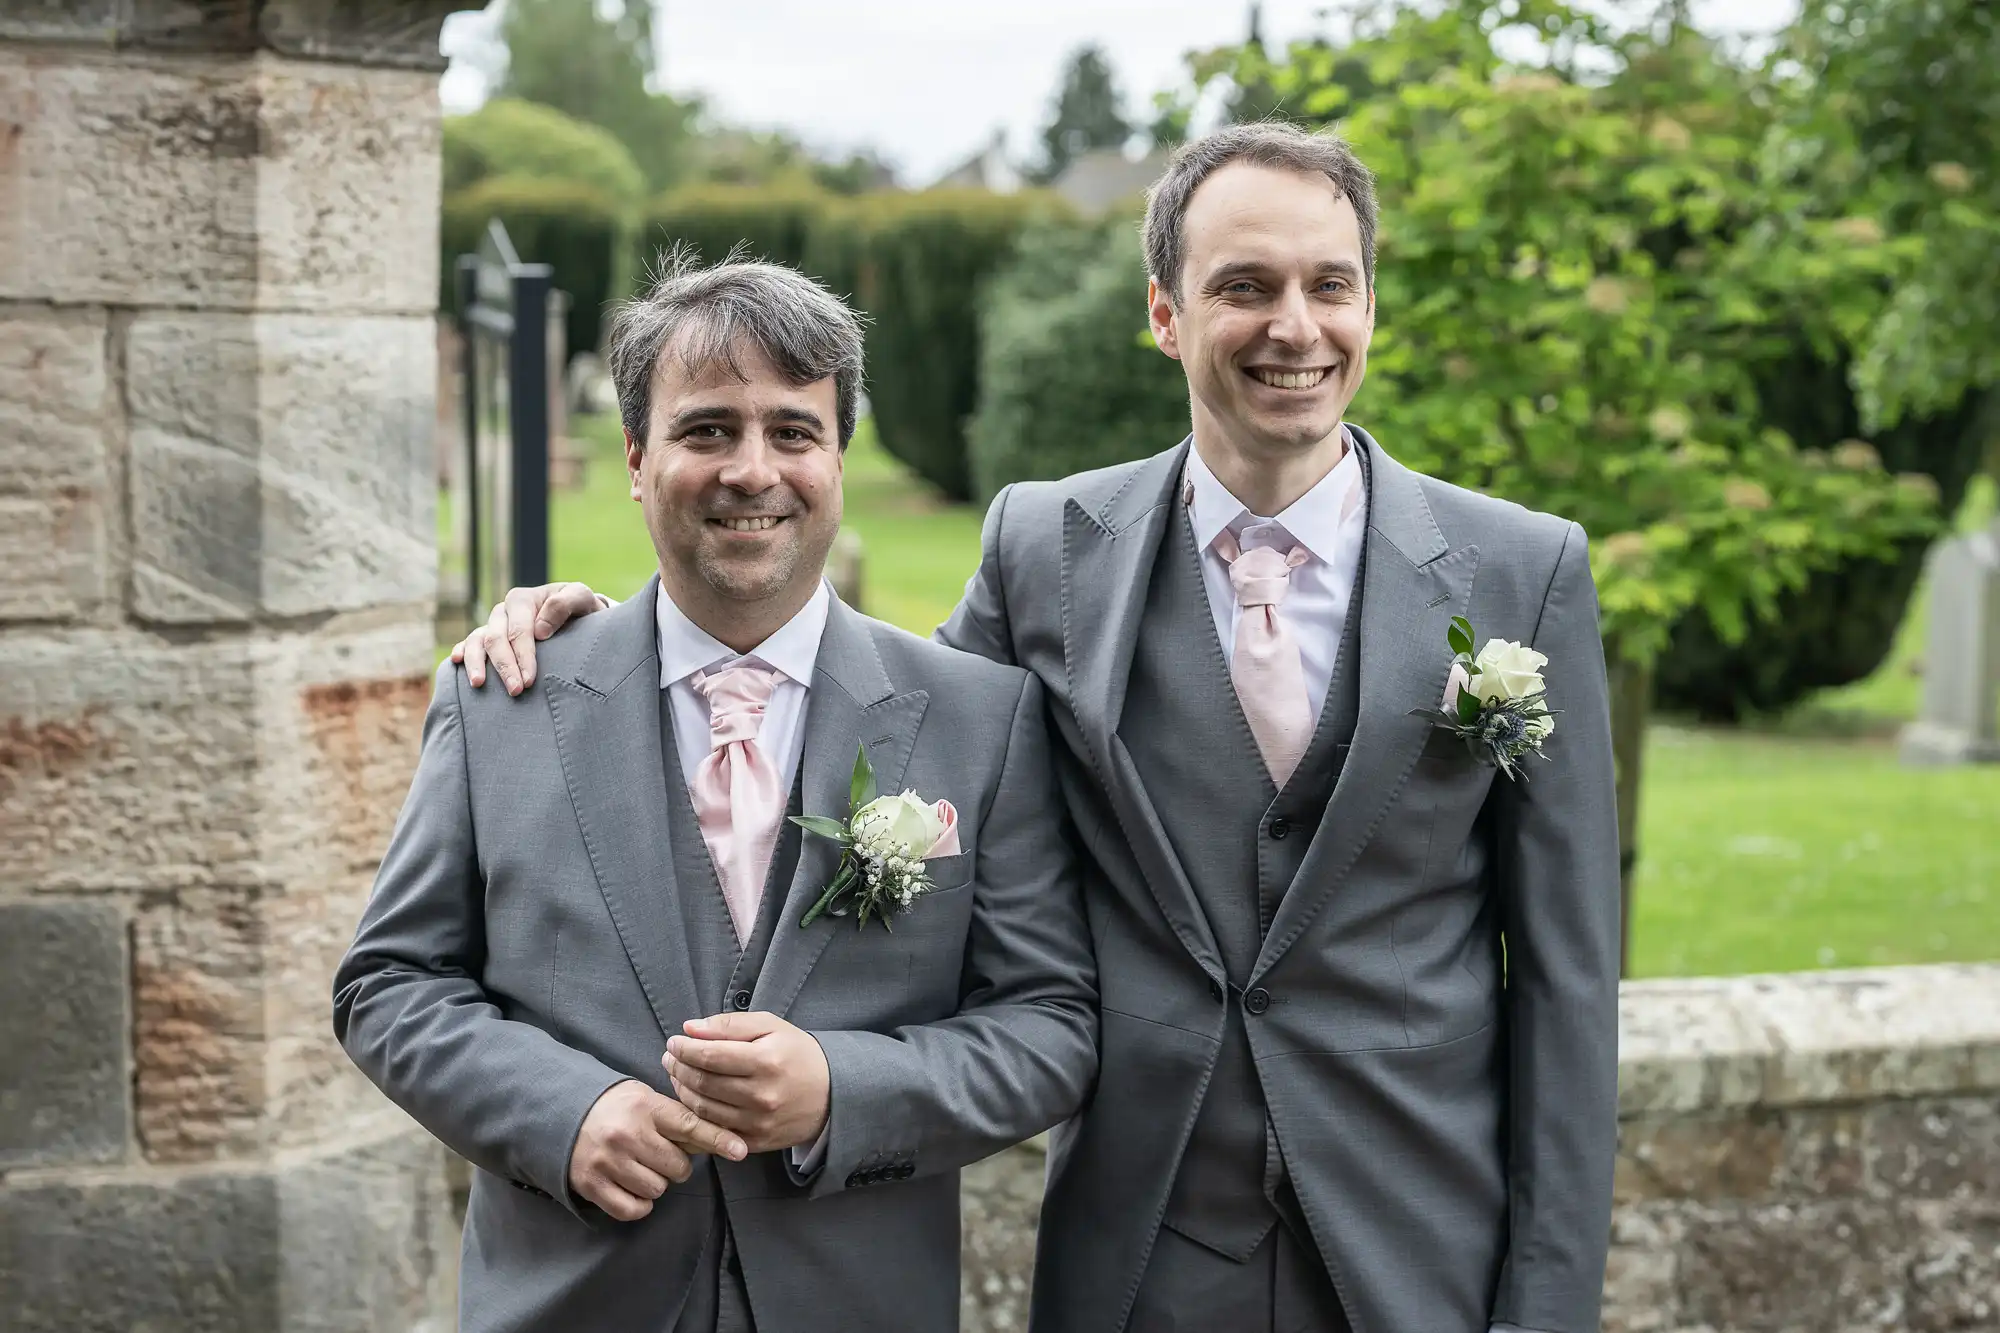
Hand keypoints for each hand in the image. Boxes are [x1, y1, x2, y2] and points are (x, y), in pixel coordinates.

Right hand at [450, 582, 604, 695]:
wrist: (577, 616)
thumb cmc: (581, 609)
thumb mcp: (581, 599)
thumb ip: (565, 605)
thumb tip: (540, 630)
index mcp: (523, 599)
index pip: (518, 630)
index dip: (522, 655)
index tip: (529, 681)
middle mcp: (504, 611)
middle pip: (496, 639)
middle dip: (504, 666)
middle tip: (515, 691)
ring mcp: (493, 624)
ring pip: (478, 641)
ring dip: (477, 663)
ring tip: (478, 684)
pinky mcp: (488, 637)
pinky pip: (470, 643)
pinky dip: (463, 652)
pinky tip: (457, 662)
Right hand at [567, 1079, 746, 1221]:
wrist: (561, 1112)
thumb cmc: (615, 1107)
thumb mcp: (645, 1100)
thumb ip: (677, 1119)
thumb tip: (717, 1140)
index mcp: (644, 1107)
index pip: (689, 1125)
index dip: (718, 1139)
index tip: (740, 1150)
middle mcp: (627, 1134)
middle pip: (678, 1167)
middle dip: (676, 1166)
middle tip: (661, 1154)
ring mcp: (607, 1161)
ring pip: (657, 1189)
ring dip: (656, 1183)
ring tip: (641, 1166)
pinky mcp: (591, 1185)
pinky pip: (633, 1209)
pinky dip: (639, 1203)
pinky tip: (632, 1186)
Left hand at [662, 1012, 830, 1153]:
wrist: (832, 1093)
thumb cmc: (797, 1053)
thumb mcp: (771, 1026)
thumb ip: (729, 1025)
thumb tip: (689, 1029)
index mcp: (766, 1061)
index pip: (709, 1056)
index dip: (684, 1049)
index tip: (674, 1042)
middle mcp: (761, 1095)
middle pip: (702, 1083)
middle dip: (679, 1068)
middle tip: (670, 1058)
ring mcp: (758, 1123)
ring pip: (703, 1109)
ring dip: (682, 1090)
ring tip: (679, 1075)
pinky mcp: (755, 1142)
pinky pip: (714, 1130)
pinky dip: (697, 1115)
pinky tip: (694, 1098)